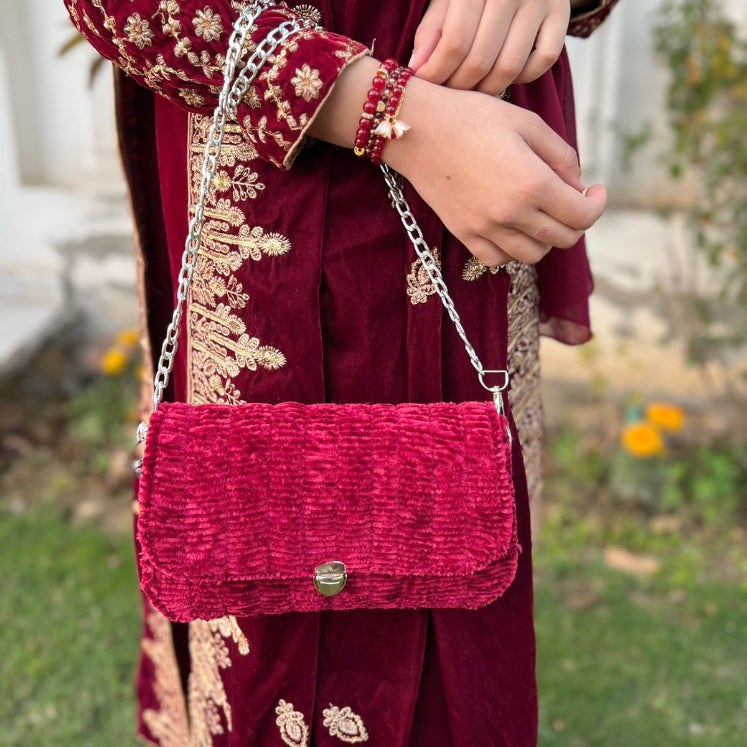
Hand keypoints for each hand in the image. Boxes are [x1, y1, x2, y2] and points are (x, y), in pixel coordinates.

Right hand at [385, 79, 606, 265]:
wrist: (418, 129)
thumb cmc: (472, 117)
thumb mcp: (527, 122)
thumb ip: (562, 155)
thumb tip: (578, 185)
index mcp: (532, 183)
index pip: (583, 215)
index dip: (597, 204)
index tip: (595, 190)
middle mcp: (511, 214)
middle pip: (563, 239)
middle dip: (576, 221)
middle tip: (571, 200)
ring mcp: (486, 229)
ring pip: (533, 255)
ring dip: (545, 238)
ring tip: (541, 214)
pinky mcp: (465, 234)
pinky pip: (499, 260)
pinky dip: (513, 250)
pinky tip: (513, 228)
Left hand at [411, 0, 570, 94]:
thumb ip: (432, 30)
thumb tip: (417, 69)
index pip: (455, 42)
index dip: (437, 72)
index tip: (427, 87)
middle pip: (481, 60)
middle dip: (459, 86)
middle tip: (448, 94)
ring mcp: (541, 0)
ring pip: (509, 67)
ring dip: (487, 89)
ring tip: (471, 89)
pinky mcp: (561, 14)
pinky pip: (542, 61)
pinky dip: (522, 77)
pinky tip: (504, 74)